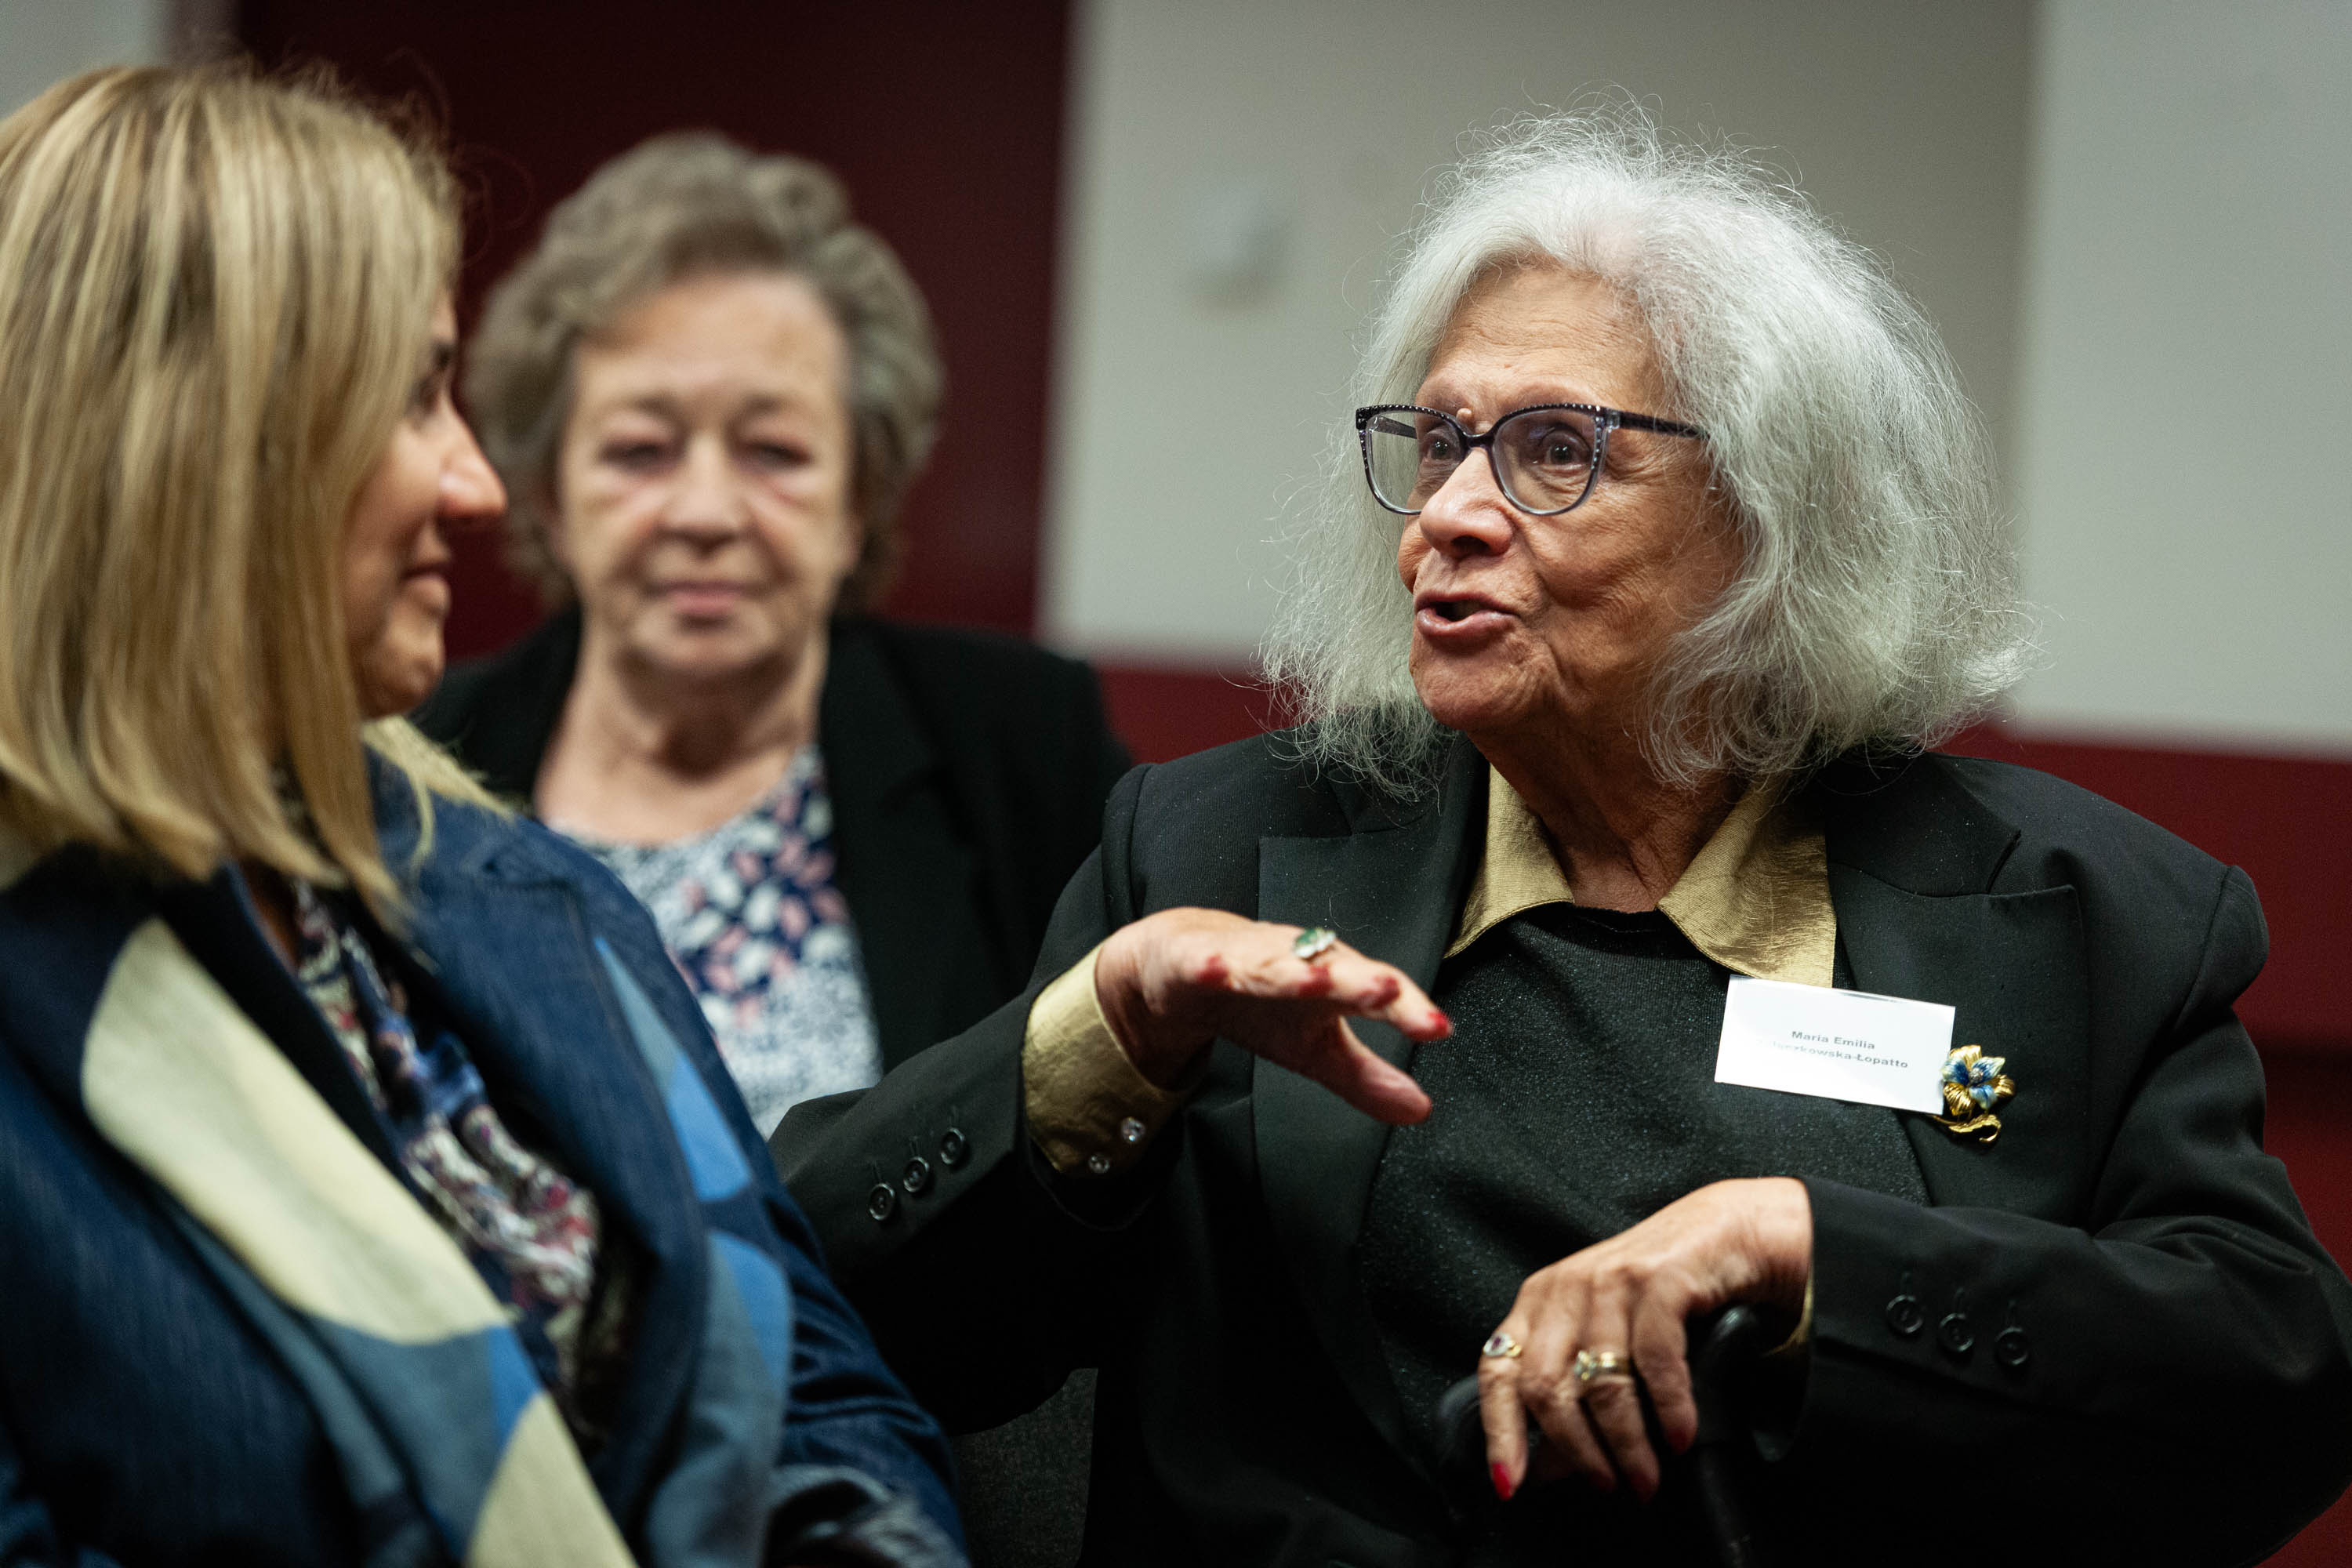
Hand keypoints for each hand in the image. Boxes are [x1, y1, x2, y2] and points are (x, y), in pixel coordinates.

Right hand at [1094, 908, 1449, 1124]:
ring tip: (1316, 982)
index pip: (1378, 993)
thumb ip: (1365, 1077)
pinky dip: (1210, 964)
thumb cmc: (1262, 1001)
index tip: (1438, 1028)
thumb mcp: (1315, 1048)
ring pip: (1272, 961)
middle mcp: (1295, 961)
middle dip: (1358, 979)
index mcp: (1332, 983)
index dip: (1408, 1009)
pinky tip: (1216, 969)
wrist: (1188, 962)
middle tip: (1386, 991)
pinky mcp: (1196, 958)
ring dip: (1293, 969)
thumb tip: (1420, 1109)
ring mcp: (1246, 957)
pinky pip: (1204, 961)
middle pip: (1332, 969)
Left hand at [1479, 1177, 1811, 1501]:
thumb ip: (1574, 1396)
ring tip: (1646, 1479)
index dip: (1499, 1432)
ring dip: (1626, 1445)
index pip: (1498, 1372)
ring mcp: (1609, 1281)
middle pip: (1546, 1387)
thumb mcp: (1607, 1342)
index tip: (1510, 1484)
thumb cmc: (1663, 1296)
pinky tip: (1679, 1439)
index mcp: (1539, 1302)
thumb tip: (1546, 1469)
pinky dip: (1668, 1411)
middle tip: (1607, 1487)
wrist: (1729, 1233)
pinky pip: (1654, 1364)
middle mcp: (1565, 1288)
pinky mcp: (1658, 1281)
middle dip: (1576, 1451)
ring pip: (1601, 1384)